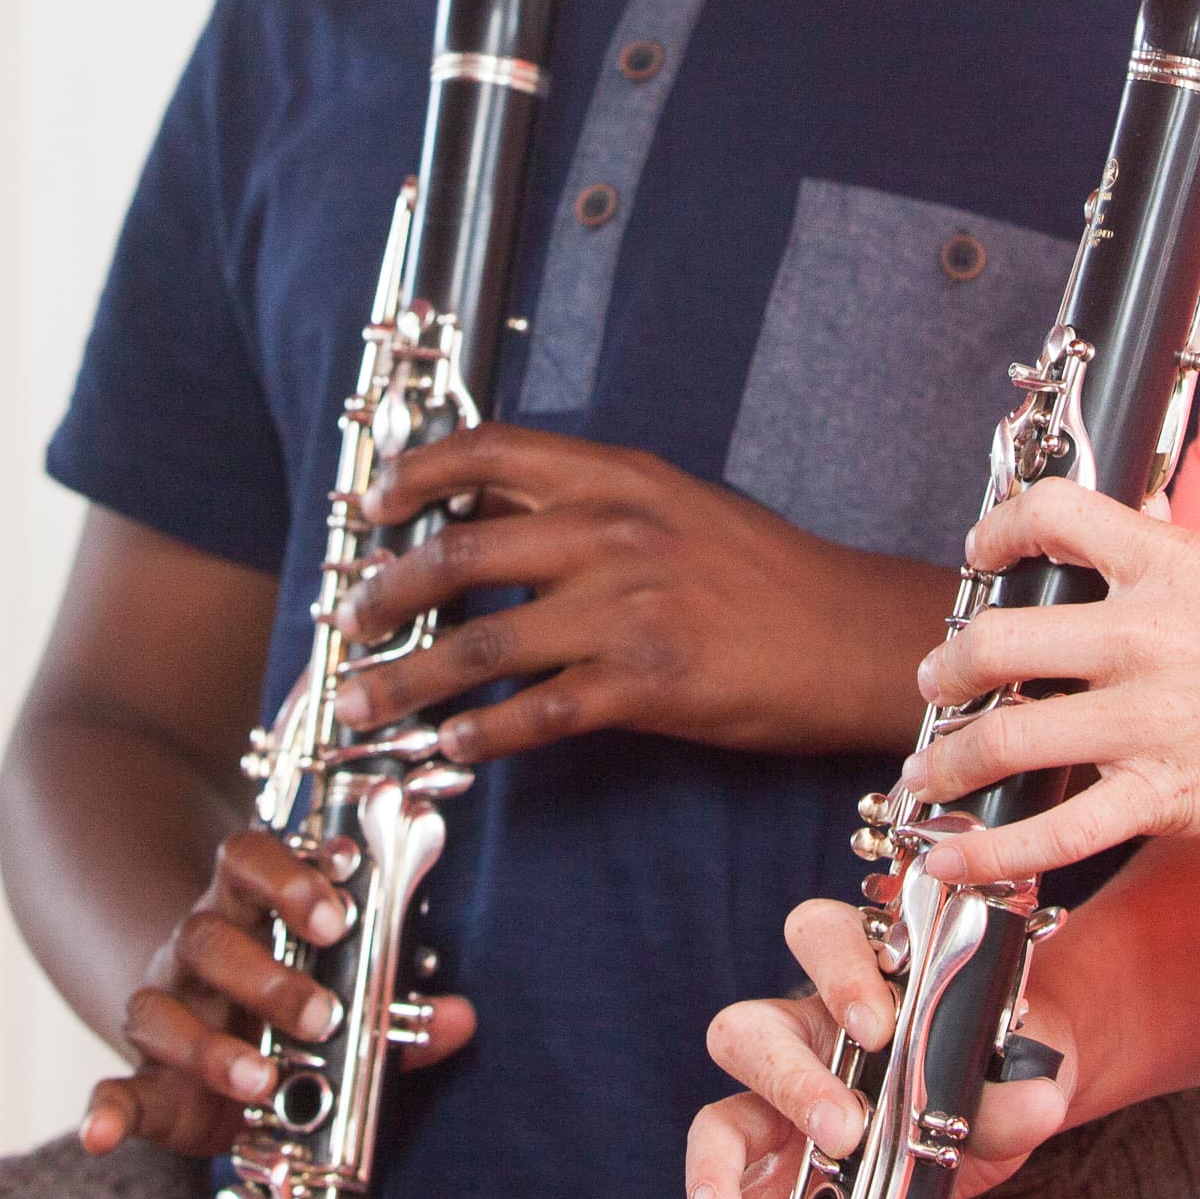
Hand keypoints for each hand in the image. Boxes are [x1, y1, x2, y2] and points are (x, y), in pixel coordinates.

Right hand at [75, 827, 480, 1155]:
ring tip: (261, 1079)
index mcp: (246, 913)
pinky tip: (99, 1133)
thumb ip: (397, 1014)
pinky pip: (112, 1088)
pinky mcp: (145, 1081)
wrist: (213, 1045)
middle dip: (266, 976)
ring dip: (209, 1047)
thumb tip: (461, 1019)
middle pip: (207, 938)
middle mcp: (195, 954)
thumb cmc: (290, 1013)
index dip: (287, 878)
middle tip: (323, 1016)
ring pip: (160, 1009)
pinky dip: (103, 1111)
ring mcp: (163, 1014)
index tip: (336, 915)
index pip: (245, 860)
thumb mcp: (343, 1001)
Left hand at [333, 424, 953, 761]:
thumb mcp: (675, 504)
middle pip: (459, 553)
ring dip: (405, 680)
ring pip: (480, 642)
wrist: (851, 634)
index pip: (488, 452)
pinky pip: (534, 712)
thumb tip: (486, 511)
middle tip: (348, 624)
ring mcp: (627, 610)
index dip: (413, 478)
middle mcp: (612, 533)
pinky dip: (478, 732)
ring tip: (361, 705)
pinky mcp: (645, 685)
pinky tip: (448, 746)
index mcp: (618, 477)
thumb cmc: (764, 573)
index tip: (371, 511)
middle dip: (384, 596)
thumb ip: (588, 502)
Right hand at [608, 897, 1080, 1198]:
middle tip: (841, 1130)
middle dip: (789, 1080)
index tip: (877, 1023)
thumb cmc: (994, 1064)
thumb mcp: (1015, 1070)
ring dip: (712, 1167)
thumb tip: (1038, 1100)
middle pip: (751, 1029)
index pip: (822, 937)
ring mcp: (775, 1112)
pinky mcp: (768, 1181)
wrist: (996, 1106)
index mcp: (858, 987)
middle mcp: (802, 1038)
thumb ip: (1019, 1087)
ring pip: (718, 1115)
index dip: (841, 971)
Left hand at [899, 475, 1199, 882]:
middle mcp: (1145, 636)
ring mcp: (1150, 720)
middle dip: (948, 666)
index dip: (999, 530)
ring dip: (948, 761)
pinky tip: (956, 859)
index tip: (982, 553)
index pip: (1055, 516)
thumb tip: (1139, 540)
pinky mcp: (1167, 797)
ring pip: (1004, 737)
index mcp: (1171, 568)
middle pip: (998, 639)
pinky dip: (991, 852)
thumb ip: (1184, 562)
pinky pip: (1054, 833)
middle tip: (937, 681)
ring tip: (929, 774)